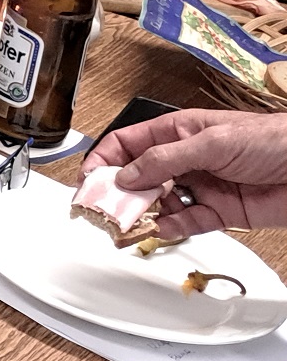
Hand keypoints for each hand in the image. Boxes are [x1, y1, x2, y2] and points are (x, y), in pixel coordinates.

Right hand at [86, 107, 286, 234]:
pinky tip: (163, 228)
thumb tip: (126, 176)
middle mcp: (186, 158)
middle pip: (139, 176)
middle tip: (105, 209)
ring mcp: (202, 186)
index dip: (105, 160)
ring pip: (160, 202)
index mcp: (179, 131)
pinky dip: (171, 228)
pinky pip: (187, 223)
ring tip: (132, 222)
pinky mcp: (220, 213)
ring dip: (144, 213)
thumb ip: (165, 159)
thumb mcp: (212, 142)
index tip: (90, 181)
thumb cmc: (272, 140)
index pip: (128, 143)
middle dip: (120, 192)